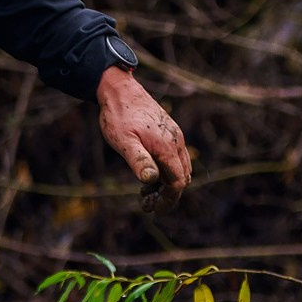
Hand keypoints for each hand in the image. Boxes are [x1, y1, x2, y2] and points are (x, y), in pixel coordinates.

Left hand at [96, 63, 191, 198]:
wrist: (120, 90)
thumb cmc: (119, 117)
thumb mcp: (124, 142)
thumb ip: (138, 160)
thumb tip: (151, 180)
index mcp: (168, 147)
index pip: (178, 182)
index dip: (169, 200)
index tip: (154, 211)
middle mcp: (176, 142)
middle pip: (182, 177)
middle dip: (167, 194)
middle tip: (146, 202)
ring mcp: (174, 136)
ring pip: (180, 167)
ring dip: (167, 183)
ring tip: (144, 190)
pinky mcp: (169, 131)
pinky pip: (175, 157)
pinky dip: (166, 170)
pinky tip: (147, 172)